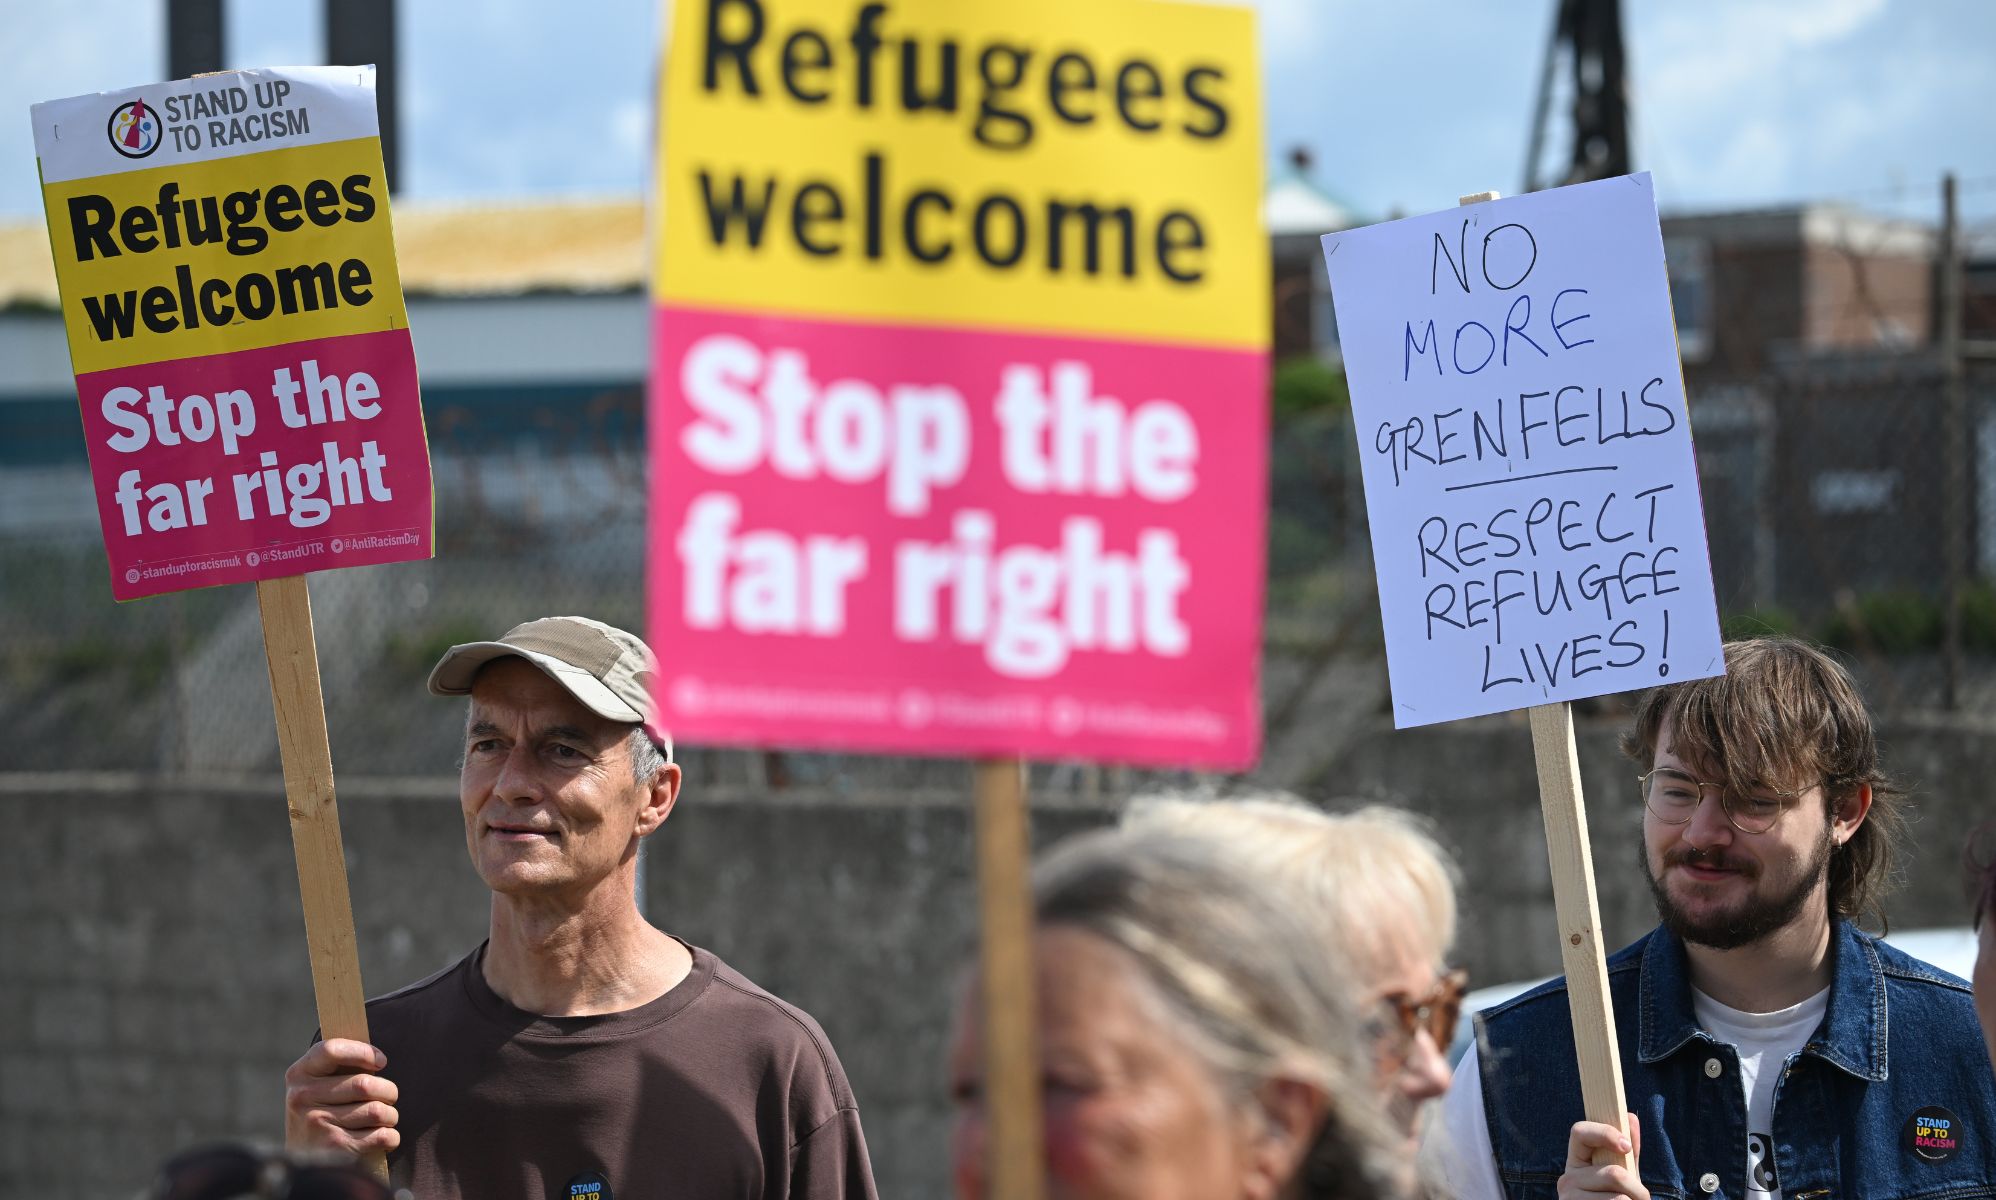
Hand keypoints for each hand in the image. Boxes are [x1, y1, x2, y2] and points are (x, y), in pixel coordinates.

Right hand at [284, 1038, 399, 1155]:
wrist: (303, 1159)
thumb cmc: (323, 1110)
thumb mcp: (318, 1083)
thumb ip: (341, 1065)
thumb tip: (378, 1060)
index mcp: (299, 1074)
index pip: (332, 1050)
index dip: (363, 1052)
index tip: (381, 1061)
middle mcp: (302, 1097)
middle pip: (365, 1085)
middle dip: (388, 1091)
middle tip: (389, 1097)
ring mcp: (316, 1123)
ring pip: (377, 1111)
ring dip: (391, 1115)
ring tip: (385, 1118)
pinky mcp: (333, 1148)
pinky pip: (381, 1136)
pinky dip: (391, 1136)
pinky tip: (384, 1136)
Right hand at [1558, 1113, 1645, 1199]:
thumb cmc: (1615, 1199)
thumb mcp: (1623, 1173)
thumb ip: (1627, 1150)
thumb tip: (1630, 1117)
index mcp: (1576, 1161)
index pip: (1579, 1132)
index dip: (1604, 1133)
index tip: (1627, 1146)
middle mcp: (1567, 1179)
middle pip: (1612, 1173)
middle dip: (1637, 1188)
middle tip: (1643, 1198)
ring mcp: (1569, 1199)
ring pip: (1618, 1198)